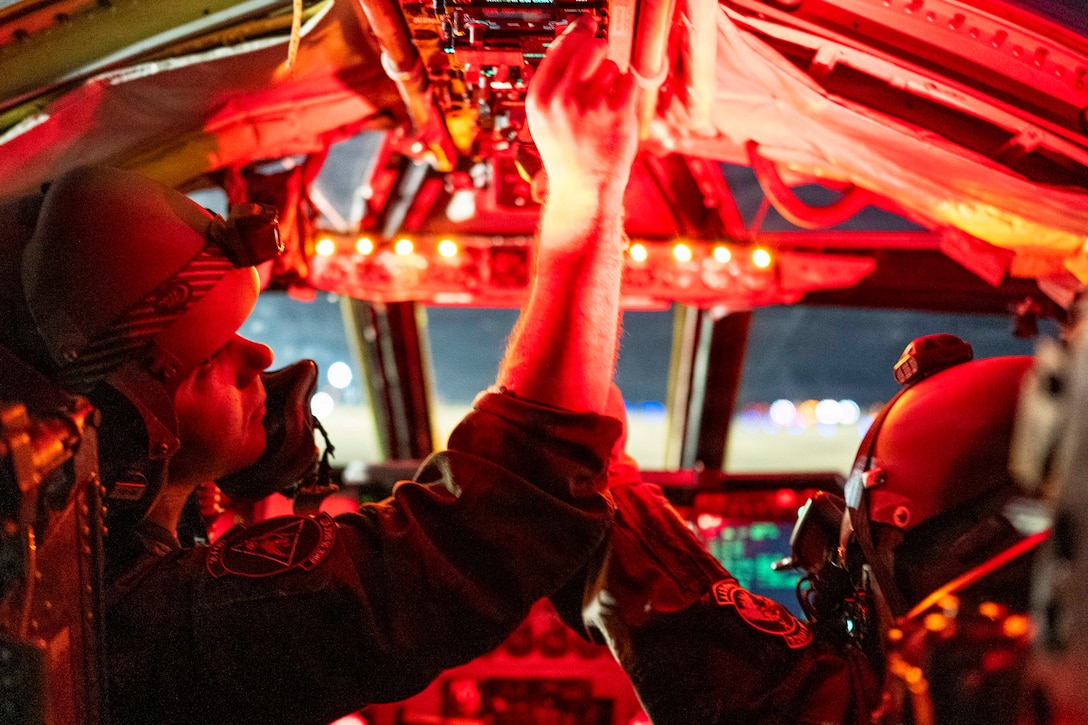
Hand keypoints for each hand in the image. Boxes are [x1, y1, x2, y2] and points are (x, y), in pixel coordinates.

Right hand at [526, 15, 638, 200]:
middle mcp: (562, 100)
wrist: (584, 189)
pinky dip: (626, 91)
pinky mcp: (617, 114)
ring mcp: (590, 107)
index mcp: (540, 98)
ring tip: (602, 105)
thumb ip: (554, 79)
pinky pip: (628, 81)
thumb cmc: (566, 150)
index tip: (587, 22)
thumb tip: (575, 36)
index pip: (560, 47)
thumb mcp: (544, 116)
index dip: (576, 31)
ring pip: (610, 65)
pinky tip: (616, 110)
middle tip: (598, 66)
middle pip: (588, 47)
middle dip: (597, 51)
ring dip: (611, 79)